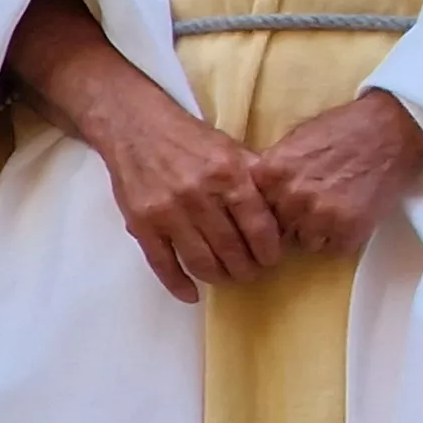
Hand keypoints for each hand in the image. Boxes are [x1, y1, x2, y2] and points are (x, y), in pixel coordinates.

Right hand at [3, 0, 279, 301]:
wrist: (137, 128)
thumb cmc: (191, 139)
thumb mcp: (233, 148)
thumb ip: (257, 177)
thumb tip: (285, 209)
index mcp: (229, 175)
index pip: (259, 225)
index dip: (270, 249)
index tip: (274, 259)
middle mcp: (200, 196)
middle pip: (231, 248)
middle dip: (247, 268)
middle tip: (253, 274)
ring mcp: (168, 212)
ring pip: (200, 260)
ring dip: (218, 277)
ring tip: (228, 279)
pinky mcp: (142, 224)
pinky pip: (162, 264)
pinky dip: (178, 284)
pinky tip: (191, 294)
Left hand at [255, 90, 422, 258]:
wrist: (392, 127)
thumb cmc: (344, 127)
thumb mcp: (296, 138)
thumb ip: (274, 169)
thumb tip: (258, 194)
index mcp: (270, 173)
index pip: (254, 210)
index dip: (270, 210)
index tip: (281, 209)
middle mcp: (290, 197)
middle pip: (279, 229)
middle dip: (294, 221)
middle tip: (315, 206)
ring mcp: (320, 215)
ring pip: (307, 242)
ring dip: (320, 231)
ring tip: (337, 209)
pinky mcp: (350, 229)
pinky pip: (337, 247)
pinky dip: (345, 235)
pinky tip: (354, 213)